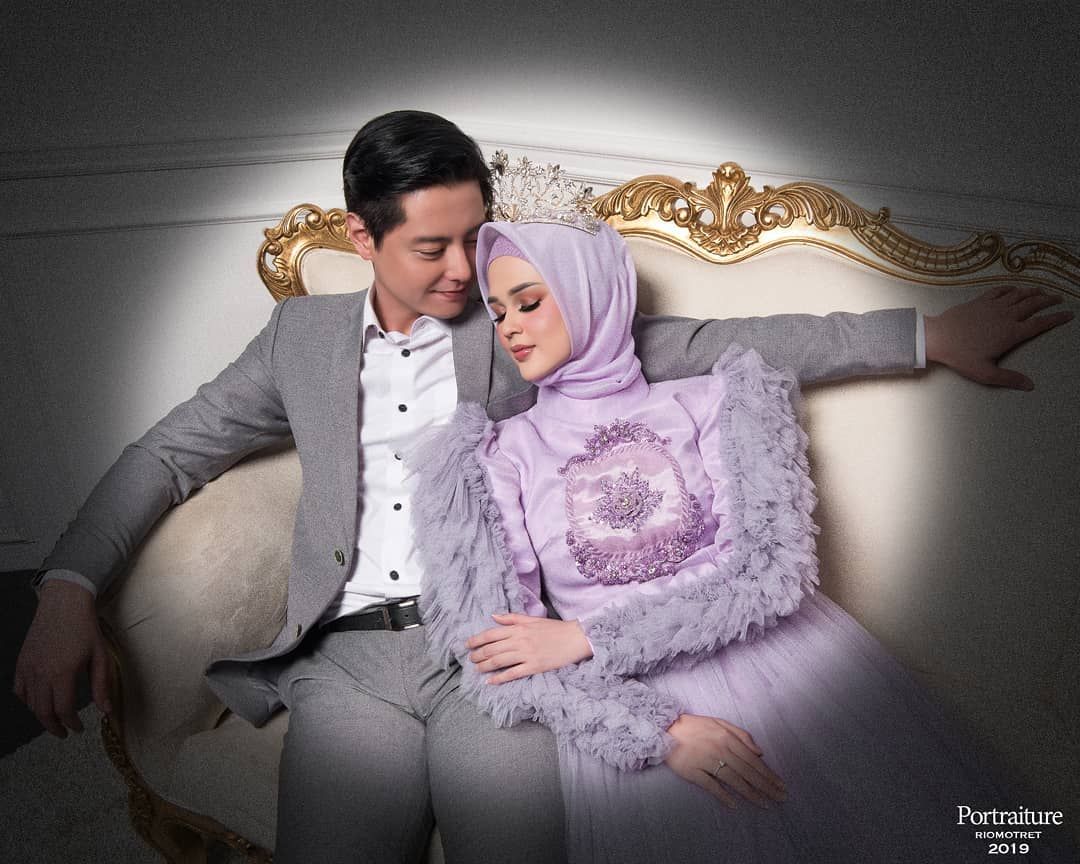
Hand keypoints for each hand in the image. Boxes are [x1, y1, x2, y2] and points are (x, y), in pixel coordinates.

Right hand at [13, 580, 112, 736]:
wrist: (64, 603)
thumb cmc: (85, 628)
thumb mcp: (100, 656)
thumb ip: (101, 686)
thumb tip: (106, 711)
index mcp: (63, 673)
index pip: (64, 710)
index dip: (71, 724)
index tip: (78, 728)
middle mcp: (41, 673)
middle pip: (43, 712)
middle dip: (54, 727)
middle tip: (64, 732)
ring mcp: (28, 668)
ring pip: (30, 703)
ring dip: (41, 715)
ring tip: (55, 719)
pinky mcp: (21, 662)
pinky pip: (19, 690)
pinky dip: (28, 701)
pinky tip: (39, 701)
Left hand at [466, 612, 593, 683]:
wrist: (575, 638)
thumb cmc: (554, 629)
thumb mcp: (532, 619)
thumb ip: (511, 618)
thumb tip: (493, 617)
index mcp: (518, 628)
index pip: (491, 634)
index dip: (476, 640)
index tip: (467, 645)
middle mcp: (519, 640)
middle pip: (492, 649)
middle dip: (478, 655)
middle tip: (471, 660)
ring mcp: (526, 654)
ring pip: (499, 661)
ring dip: (484, 666)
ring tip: (477, 669)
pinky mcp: (534, 667)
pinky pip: (512, 673)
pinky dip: (499, 678)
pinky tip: (490, 681)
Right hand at [664, 714, 785, 808]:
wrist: (666, 728)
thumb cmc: (696, 726)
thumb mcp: (720, 723)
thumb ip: (742, 735)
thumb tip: (760, 752)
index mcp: (728, 738)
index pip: (753, 760)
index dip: (768, 774)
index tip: (781, 785)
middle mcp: (720, 750)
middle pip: (747, 772)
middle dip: (766, 786)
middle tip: (780, 798)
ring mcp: (706, 762)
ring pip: (733, 780)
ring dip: (751, 794)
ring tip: (764, 804)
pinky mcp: (692, 772)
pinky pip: (711, 786)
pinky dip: (723, 796)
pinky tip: (735, 805)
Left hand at [924, 286, 1072, 388]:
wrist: (938, 337)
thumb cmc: (961, 356)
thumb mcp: (986, 373)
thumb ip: (1009, 378)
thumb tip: (1030, 386)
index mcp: (1011, 333)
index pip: (1040, 324)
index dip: (1056, 319)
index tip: (1069, 315)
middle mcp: (1006, 316)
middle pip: (1033, 305)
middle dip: (1049, 301)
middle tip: (1059, 299)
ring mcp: (993, 306)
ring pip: (1019, 295)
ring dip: (1032, 292)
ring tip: (1042, 291)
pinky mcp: (980, 301)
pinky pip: (999, 291)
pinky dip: (1010, 288)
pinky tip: (1014, 288)